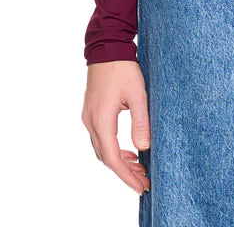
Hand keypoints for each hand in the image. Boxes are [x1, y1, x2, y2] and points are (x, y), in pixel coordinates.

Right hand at [82, 60, 151, 194]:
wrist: (106, 47)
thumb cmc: (122, 68)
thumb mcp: (138, 94)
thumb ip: (141, 122)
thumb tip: (144, 147)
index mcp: (102, 120)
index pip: (113, 159)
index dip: (126, 176)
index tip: (141, 186)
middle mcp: (91, 121)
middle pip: (106, 157)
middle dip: (125, 172)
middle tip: (143, 180)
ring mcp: (89, 116)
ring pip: (102, 149)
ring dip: (119, 160)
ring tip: (138, 167)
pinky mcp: (92, 110)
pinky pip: (100, 138)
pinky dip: (113, 148)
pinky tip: (127, 149)